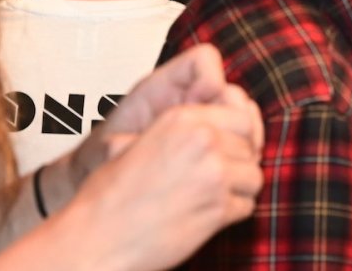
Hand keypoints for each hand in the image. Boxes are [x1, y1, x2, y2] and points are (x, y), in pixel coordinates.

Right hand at [62, 96, 264, 270]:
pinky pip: (246, 206)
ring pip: (253, 176)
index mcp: (182, 118)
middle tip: (221, 178)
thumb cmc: (109, 195)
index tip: (231, 149)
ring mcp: (214, 174)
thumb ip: (177, 132)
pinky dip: (232, 214)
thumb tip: (210, 129)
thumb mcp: (138, 142)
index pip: (240, 116)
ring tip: (212, 199)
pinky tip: (208, 217)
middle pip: (250, 146)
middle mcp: (203, 140)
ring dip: (239, 189)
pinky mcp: (218, 209)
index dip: (240, 134)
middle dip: (240, 162)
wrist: (97, 236)